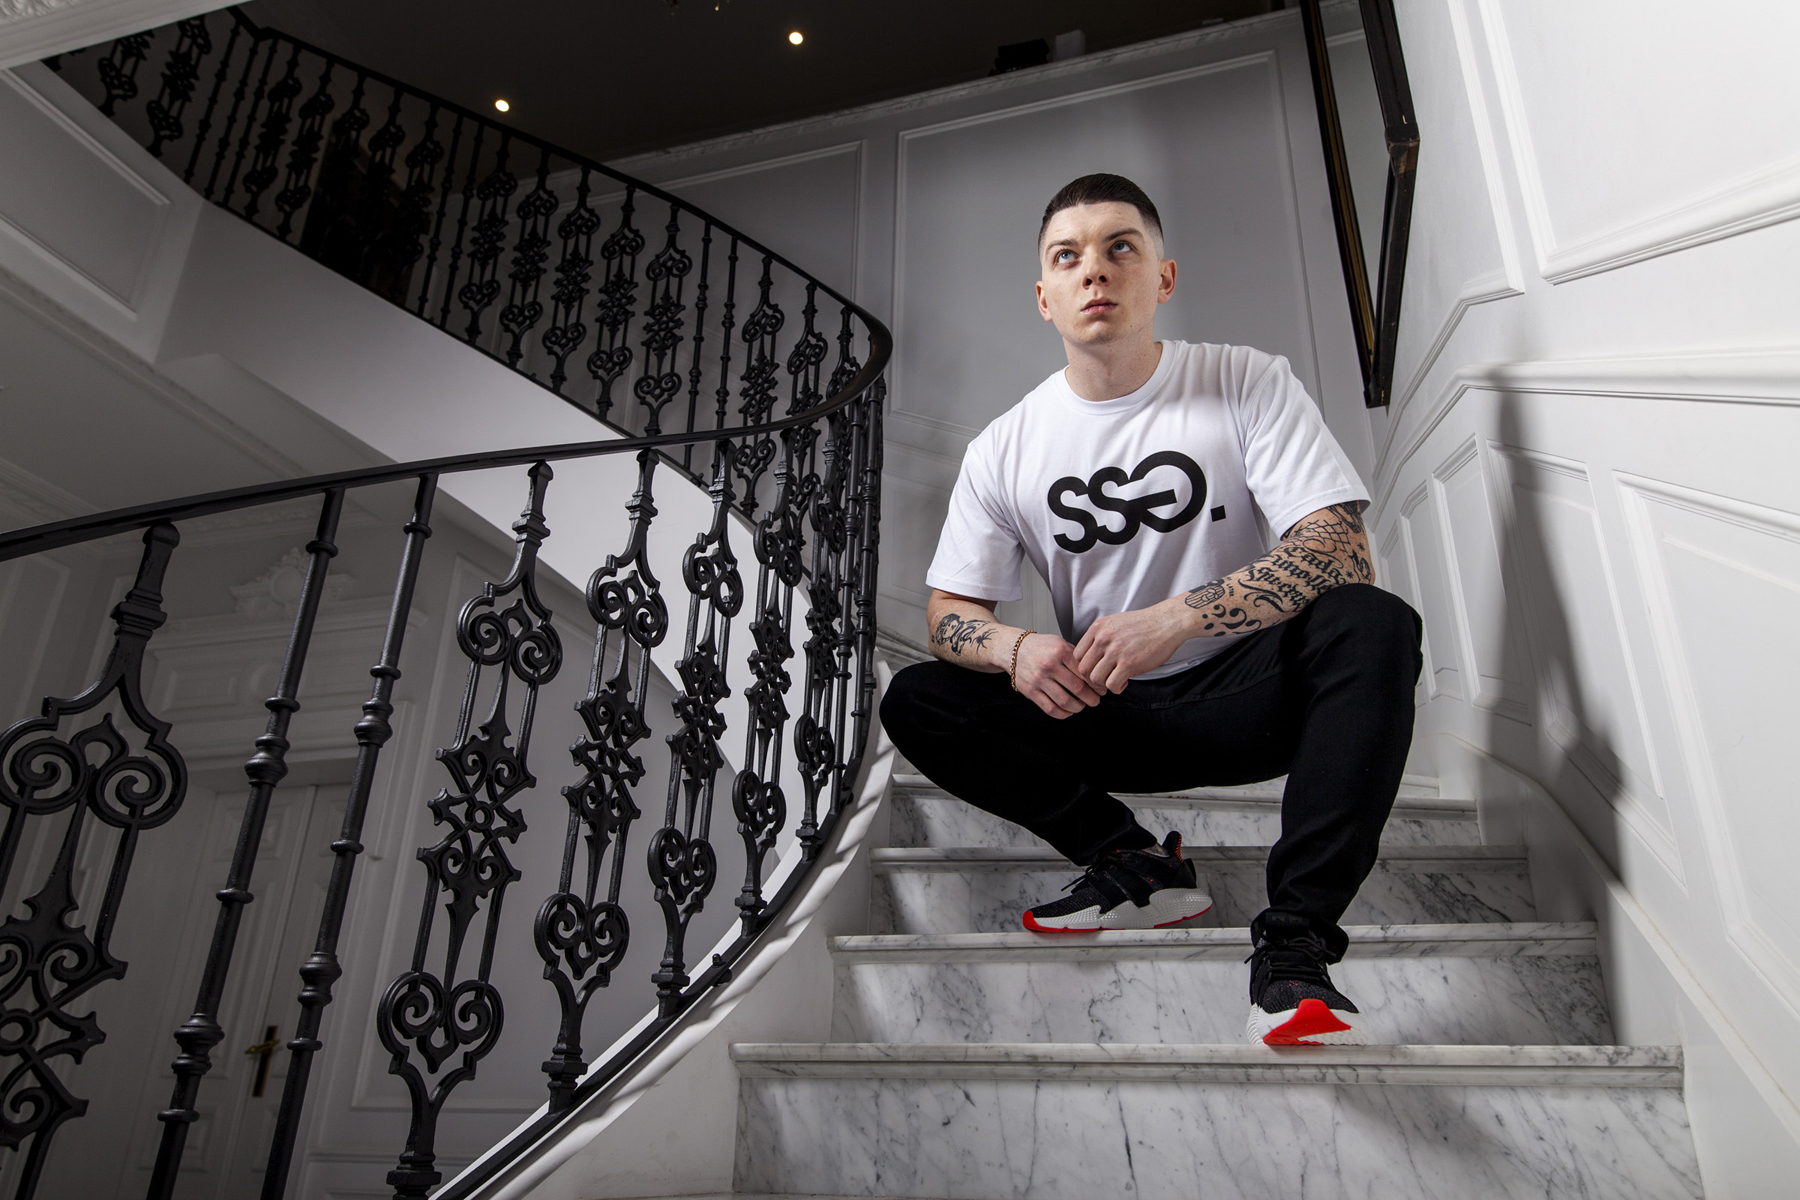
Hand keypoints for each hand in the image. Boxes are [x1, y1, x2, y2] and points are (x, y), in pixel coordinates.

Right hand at [1012, 633, 1104, 718]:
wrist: (1013, 650)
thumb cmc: (1040, 647)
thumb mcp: (1060, 643)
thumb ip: (1077, 657)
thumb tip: (1095, 674)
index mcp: (1060, 652)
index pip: (1085, 672)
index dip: (1096, 684)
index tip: (1101, 690)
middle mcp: (1050, 665)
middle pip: (1078, 688)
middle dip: (1091, 698)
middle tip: (1095, 701)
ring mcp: (1039, 680)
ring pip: (1065, 701)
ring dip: (1078, 707)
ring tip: (1081, 705)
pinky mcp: (1031, 691)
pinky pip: (1050, 708)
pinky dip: (1062, 713)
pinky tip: (1067, 711)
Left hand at [1072, 603, 1189, 692]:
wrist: (1167, 623)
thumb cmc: (1143, 624)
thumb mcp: (1115, 623)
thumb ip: (1100, 637)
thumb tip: (1089, 657)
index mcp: (1098, 628)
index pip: (1076, 655)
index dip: (1084, 666)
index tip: (1095, 669)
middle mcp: (1103, 639)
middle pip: (1082, 669)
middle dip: (1091, 679)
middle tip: (1103, 680)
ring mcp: (1115, 651)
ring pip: (1095, 679)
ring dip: (1103, 685)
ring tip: (1115, 680)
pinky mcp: (1129, 663)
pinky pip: (1111, 684)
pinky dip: (1116, 688)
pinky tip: (1124, 682)